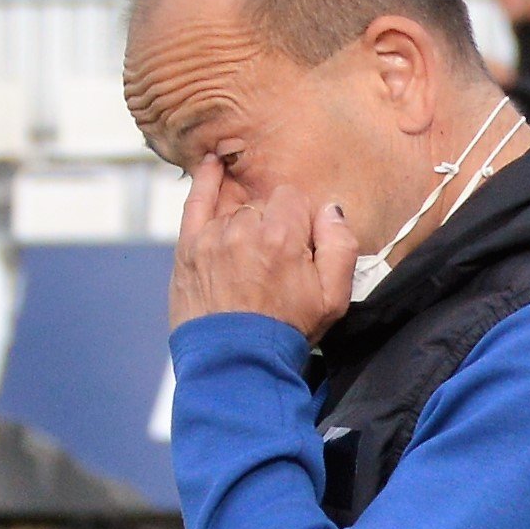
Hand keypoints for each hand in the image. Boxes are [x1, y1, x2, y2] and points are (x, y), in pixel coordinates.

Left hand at [169, 158, 361, 338]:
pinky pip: (196, 201)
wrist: (237, 364)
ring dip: (244, 226)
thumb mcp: (333, 298)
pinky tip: (212, 164)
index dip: (300, 223)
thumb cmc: (286, 331)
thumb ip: (340, 246)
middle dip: (272, 226)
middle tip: (273, 264)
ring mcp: (212, 236)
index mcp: (282, 236)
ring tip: (248, 261)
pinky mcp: (188, 248)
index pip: (294, 199)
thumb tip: (330, 209)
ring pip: (236, 211)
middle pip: (263, 205)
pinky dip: (205, 181)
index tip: (299, 249)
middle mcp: (244, 228)